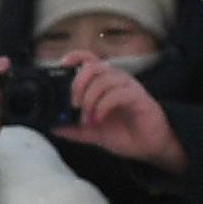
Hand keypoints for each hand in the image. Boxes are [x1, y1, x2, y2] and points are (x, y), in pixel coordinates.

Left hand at [63, 57, 183, 172]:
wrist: (149, 146)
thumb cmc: (125, 133)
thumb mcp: (93, 132)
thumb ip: (74, 129)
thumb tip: (53, 127)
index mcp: (105, 84)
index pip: (91, 59)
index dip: (76, 57)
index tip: (62, 65)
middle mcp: (117, 80)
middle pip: (94, 66)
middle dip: (78, 83)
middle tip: (73, 104)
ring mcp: (129, 87)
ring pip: (105, 79)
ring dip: (90, 99)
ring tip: (87, 119)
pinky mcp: (139, 97)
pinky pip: (118, 93)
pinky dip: (103, 105)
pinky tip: (99, 118)